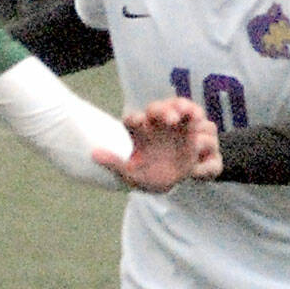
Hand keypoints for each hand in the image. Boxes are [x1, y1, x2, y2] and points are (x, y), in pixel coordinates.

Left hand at [93, 97, 221, 191]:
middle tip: (172, 119)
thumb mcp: (129, 175)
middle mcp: (154, 124)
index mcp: (138, 133)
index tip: (139, 122)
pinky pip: (192, 116)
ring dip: (180, 107)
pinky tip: (197, 119)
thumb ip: (113, 164)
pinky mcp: (189, 128)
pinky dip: (194, 114)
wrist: (169, 181)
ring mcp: (172, 124)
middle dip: (163, 111)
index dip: (135, 119)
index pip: (132, 121)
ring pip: (174, 107)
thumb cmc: (146, 177)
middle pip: (156, 110)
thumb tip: (92, 154)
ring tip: (188, 113)